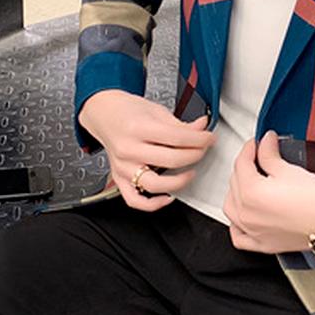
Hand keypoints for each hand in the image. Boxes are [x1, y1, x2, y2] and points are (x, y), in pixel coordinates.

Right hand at [78, 89, 216, 211]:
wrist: (104, 114)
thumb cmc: (128, 111)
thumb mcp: (156, 111)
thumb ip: (180, 124)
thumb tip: (202, 127)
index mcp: (138, 128)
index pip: (177, 137)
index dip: (200, 139)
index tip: (209, 138)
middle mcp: (128, 149)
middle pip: (171, 160)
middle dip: (195, 155)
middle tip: (203, 150)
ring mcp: (123, 167)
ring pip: (155, 184)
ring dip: (179, 181)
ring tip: (191, 172)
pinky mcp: (119, 179)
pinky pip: (135, 200)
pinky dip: (153, 203)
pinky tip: (168, 196)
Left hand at [223, 130, 314, 254]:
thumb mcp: (288, 170)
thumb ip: (269, 154)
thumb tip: (265, 143)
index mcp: (251, 192)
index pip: (241, 163)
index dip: (249, 148)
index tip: (257, 143)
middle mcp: (246, 214)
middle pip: (235, 183)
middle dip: (244, 167)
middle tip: (257, 157)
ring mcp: (252, 231)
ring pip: (231, 208)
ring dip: (236, 192)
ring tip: (249, 182)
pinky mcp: (262, 244)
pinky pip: (238, 236)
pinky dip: (236, 225)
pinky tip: (242, 216)